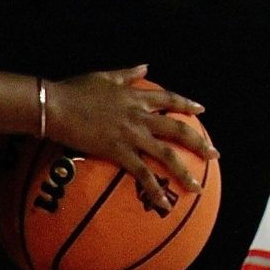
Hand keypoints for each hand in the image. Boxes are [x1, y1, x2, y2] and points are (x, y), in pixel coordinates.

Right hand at [43, 65, 218, 209]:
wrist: (55, 106)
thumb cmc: (75, 89)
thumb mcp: (105, 77)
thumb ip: (128, 74)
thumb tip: (145, 66)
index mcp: (138, 97)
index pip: (170, 99)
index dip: (187, 104)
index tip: (201, 110)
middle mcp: (140, 116)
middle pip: (177, 129)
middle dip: (198, 142)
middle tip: (214, 153)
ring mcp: (132, 135)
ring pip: (166, 154)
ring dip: (184, 171)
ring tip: (197, 186)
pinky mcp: (118, 152)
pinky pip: (141, 173)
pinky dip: (154, 188)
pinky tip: (164, 202)